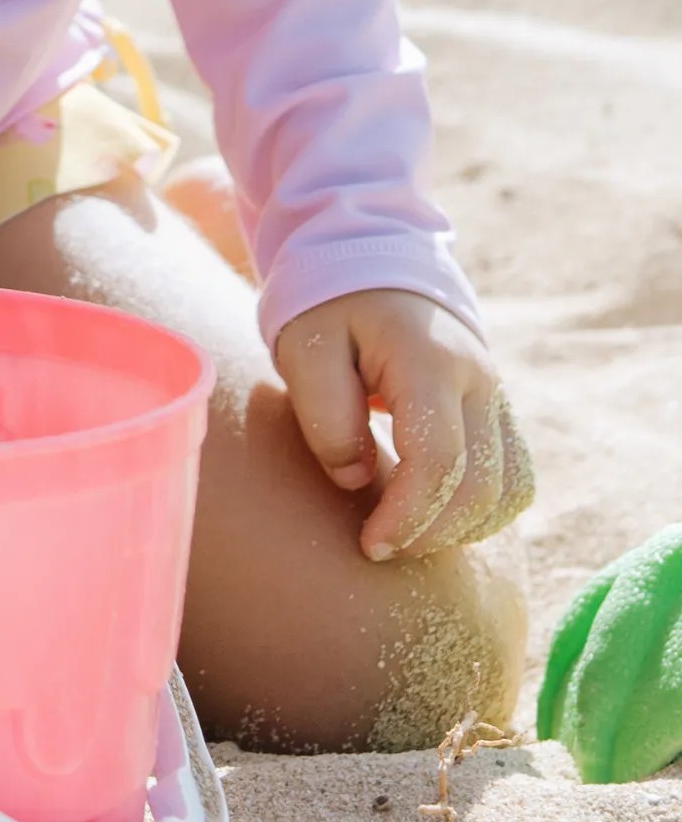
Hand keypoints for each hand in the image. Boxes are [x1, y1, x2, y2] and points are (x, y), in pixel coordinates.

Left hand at [272, 290, 532, 561]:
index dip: (408, 514)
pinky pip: (516, 481)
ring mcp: (498, 398)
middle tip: (378, 547)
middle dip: (431, 532)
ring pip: (510, 491)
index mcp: (429, 361)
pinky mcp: (501, 416)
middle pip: (481, 485)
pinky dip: (483, 514)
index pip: (439, 458)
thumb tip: (354, 479)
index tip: (370, 543)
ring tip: (404, 536)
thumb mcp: (305, 349)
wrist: (375, 274)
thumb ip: (325, 412)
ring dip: (461, 530)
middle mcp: (479, 382)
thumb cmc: (330, 314)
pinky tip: (435, 520)